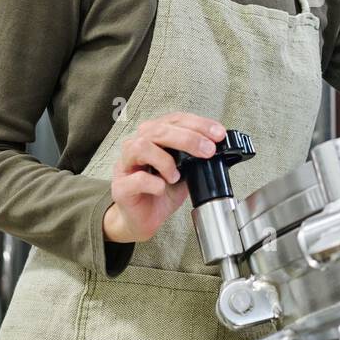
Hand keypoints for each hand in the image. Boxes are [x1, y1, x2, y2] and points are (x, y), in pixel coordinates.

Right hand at [102, 112, 226, 243]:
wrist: (143, 219)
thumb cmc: (160, 191)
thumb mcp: (185, 172)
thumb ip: (195, 158)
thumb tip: (217, 148)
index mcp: (154, 136)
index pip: (175, 120)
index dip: (198, 124)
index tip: (218, 134)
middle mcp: (137, 144)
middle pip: (159, 130)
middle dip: (188, 138)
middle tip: (208, 150)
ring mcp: (126, 165)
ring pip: (141, 147)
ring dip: (165, 160)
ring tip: (176, 176)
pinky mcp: (121, 187)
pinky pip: (136, 178)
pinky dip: (153, 183)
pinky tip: (161, 188)